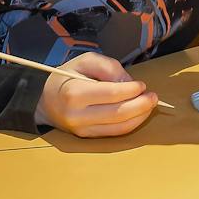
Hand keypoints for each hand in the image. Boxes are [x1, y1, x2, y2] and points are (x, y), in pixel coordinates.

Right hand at [34, 53, 158, 136]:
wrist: (44, 100)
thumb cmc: (67, 77)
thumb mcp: (86, 61)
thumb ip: (109, 67)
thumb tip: (128, 82)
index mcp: (75, 93)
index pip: (111, 94)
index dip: (131, 90)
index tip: (142, 84)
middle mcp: (77, 115)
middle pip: (117, 114)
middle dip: (141, 105)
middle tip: (154, 96)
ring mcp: (81, 129)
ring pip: (118, 127)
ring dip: (140, 116)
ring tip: (150, 104)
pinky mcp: (86, 137)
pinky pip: (113, 133)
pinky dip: (130, 124)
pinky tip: (139, 114)